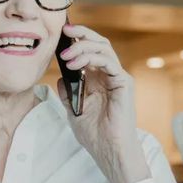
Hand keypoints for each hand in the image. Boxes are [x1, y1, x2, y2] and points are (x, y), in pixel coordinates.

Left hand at [56, 23, 139, 170]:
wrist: (109, 150)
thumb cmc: (95, 135)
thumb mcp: (73, 110)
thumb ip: (67, 93)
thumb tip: (59, 77)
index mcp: (98, 80)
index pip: (89, 51)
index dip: (77, 40)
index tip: (61, 34)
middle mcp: (109, 75)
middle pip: (98, 44)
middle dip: (81, 34)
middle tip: (65, 31)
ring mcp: (118, 78)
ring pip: (103, 49)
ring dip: (82, 48)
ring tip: (66, 56)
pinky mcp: (124, 83)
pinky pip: (109, 62)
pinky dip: (91, 58)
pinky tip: (76, 65)